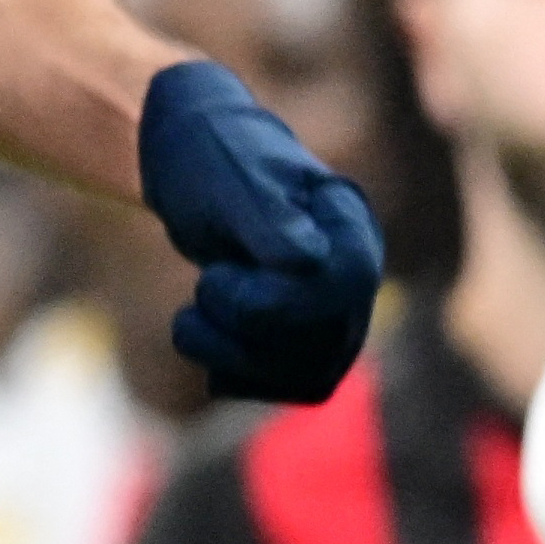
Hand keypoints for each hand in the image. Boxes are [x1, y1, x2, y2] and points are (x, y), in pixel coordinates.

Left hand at [136, 58, 385, 402]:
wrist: (192, 157)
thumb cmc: (213, 154)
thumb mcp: (229, 173)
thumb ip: (268, 216)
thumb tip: (310, 263)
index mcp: (349, 223)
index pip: (345, 285)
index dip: (277, 301)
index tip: (215, 274)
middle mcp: (356, 276)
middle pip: (327, 340)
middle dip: (245, 325)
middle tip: (203, 284)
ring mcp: (335, 314)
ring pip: (307, 376)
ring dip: (234, 358)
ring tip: (189, 318)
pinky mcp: (304, 347)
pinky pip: (284, 389)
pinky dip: (236, 376)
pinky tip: (204, 337)